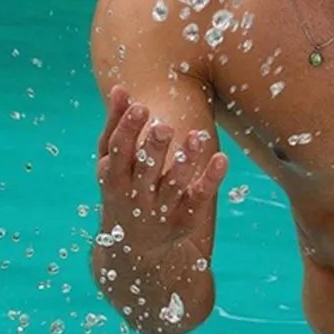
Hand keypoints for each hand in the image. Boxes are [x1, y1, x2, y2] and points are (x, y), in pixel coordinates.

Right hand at [95, 85, 227, 254]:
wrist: (133, 245)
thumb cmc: (122, 189)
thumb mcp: (112, 162)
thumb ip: (116, 126)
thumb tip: (122, 88)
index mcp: (113, 178)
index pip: (119, 151)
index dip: (128, 130)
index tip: (141, 107)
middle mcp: (135, 196)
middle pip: (146, 169)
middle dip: (154, 148)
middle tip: (166, 126)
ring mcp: (160, 211)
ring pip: (174, 185)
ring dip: (186, 161)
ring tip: (198, 136)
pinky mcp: (184, 220)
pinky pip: (199, 198)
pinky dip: (210, 180)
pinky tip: (222, 159)